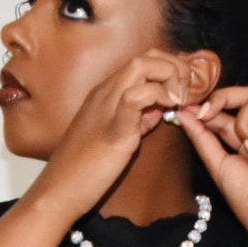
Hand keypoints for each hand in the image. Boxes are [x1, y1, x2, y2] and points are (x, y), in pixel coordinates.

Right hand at [22, 49, 194, 219]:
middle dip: (175, 66)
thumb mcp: (117, 136)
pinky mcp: (113, 128)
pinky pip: (137, 96)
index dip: (169, 69)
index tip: (183, 90)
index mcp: (105, 94)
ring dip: (170, 76)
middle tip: (188, 92)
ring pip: (141, 65)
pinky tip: (168, 111)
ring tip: (180, 99)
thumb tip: (159, 109)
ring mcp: (107, 107)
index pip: (143, 62)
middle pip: (146, 56)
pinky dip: (158, 96)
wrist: (59, 190)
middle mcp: (105, 93)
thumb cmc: (85, 169)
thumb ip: (138, 119)